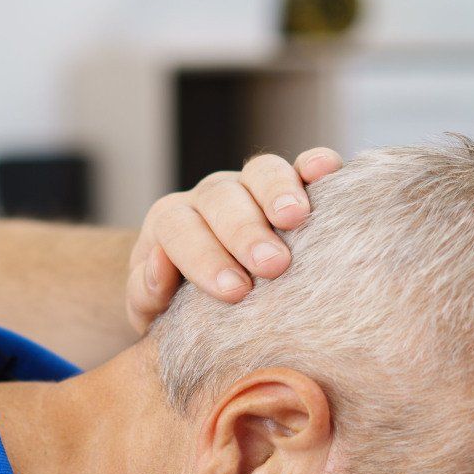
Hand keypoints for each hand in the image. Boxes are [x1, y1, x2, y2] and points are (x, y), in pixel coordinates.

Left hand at [125, 147, 343, 334]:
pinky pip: (301, 166)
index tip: (234, 290)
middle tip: (273, 265)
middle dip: (245, 231)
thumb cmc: (178, 306)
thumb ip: (146, 291)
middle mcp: (209, 197)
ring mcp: (249, 186)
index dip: (204, 257)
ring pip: (261, 172)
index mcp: (171, 223)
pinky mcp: (290, 184)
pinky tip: (327, 170)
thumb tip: (161, 264)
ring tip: (298, 218)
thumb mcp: (150, 308)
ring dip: (279, 192)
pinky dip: (315, 164)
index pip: (179, 230)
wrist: (204, 296)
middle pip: (221, 199)